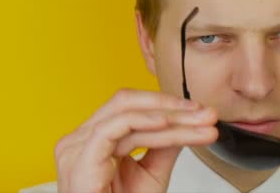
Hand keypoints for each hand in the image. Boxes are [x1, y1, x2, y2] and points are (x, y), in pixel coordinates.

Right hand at [54, 88, 217, 192]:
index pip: (130, 109)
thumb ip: (163, 148)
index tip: (200, 114)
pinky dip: (143, 121)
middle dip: (170, 106)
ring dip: (168, 116)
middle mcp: (80, 140)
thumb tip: (188, 123)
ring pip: (126, 113)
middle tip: (204, 113)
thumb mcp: (149, 176)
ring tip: (197, 121)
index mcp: (91, 141)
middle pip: (126, 104)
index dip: (166, 107)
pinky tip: (166, 122)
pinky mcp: (80, 156)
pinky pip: (114, 127)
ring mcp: (76, 147)